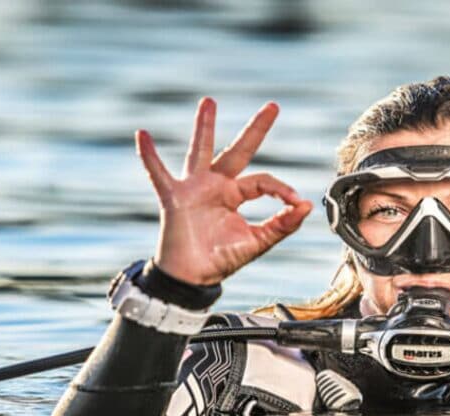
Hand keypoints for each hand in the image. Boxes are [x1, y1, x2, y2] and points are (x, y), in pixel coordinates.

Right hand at [136, 98, 312, 285]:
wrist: (192, 278)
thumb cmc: (219, 259)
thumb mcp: (257, 242)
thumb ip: (282, 225)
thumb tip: (306, 206)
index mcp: (235, 195)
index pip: (263, 181)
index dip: (281, 189)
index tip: (295, 201)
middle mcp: (216, 186)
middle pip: (238, 151)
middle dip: (255, 130)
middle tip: (273, 107)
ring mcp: (194, 188)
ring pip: (201, 151)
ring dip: (205, 127)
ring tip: (209, 102)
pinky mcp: (173, 198)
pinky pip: (158, 173)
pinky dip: (149, 155)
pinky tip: (142, 135)